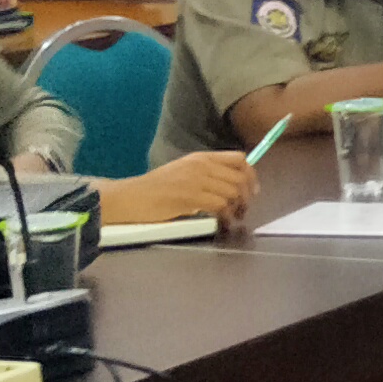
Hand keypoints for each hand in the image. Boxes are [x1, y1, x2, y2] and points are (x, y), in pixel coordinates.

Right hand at [119, 151, 257, 229]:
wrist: (131, 197)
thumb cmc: (155, 188)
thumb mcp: (183, 172)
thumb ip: (206, 174)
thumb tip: (230, 186)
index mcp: (201, 157)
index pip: (240, 159)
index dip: (251, 175)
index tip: (251, 191)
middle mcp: (202, 165)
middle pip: (240, 177)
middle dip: (247, 197)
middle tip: (243, 211)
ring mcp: (196, 180)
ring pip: (233, 192)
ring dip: (237, 209)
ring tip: (233, 219)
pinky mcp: (191, 197)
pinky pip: (221, 206)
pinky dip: (227, 217)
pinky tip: (223, 224)